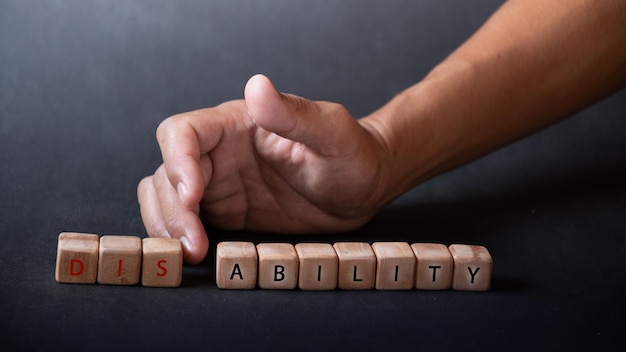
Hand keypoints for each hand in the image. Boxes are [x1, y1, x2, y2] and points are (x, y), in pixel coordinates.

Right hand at [137, 74, 387, 263]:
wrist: (364, 189)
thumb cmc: (353, 154)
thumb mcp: (333, 133)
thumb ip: (295, 113)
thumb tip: (256, 85)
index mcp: (237, 124)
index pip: (182, 132)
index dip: (177, 161)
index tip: (193, 195)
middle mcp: (220, 152)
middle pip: (167, 172)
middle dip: (171, 208)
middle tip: (193, 243)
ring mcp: (220, 184)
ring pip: (166, 198)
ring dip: (167, 225)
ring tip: (191, 253)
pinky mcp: (226, 213)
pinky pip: (186, 222)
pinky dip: (178, 237)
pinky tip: (194, 255)